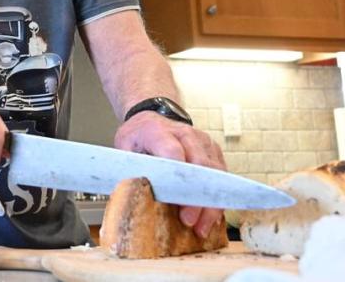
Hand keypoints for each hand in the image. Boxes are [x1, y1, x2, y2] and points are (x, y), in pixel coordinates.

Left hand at [114, 112, 226, 237]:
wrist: (150, 118)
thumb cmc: (137, 137)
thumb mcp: (123, 148)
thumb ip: (129, 169)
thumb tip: (132, 194)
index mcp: (159, 132)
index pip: (173, 153)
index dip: (178, 180)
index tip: (177, 204)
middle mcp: (185, 134)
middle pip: (200, 166)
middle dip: (196, 198)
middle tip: (189, 221)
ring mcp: (203, 141)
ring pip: (215, 173)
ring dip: (210, 203)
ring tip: (202, 227)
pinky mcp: (213, 150)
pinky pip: (221, 176)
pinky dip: (216, 198)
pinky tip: (210, 217)